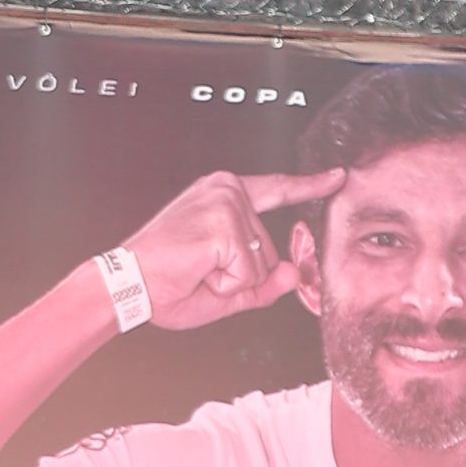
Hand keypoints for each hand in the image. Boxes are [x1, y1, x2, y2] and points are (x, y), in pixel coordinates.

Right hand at [121, 169, 343, 332]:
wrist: (127, 286)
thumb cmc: (164, 285)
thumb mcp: (223, 289)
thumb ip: (261, 284)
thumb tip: (294, 275)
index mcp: (223, 194)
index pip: (275, 190)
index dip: (308, 186)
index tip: (338, 176)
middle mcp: (227, 189)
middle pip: (268, 250)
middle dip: (240, 276)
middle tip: (198, 272)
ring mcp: (226, 204)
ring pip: (259, 264)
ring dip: (230, 282)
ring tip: (195, 271)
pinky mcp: (224, 225)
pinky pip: (247, 273)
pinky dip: (224, 285)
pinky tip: (197, 272)